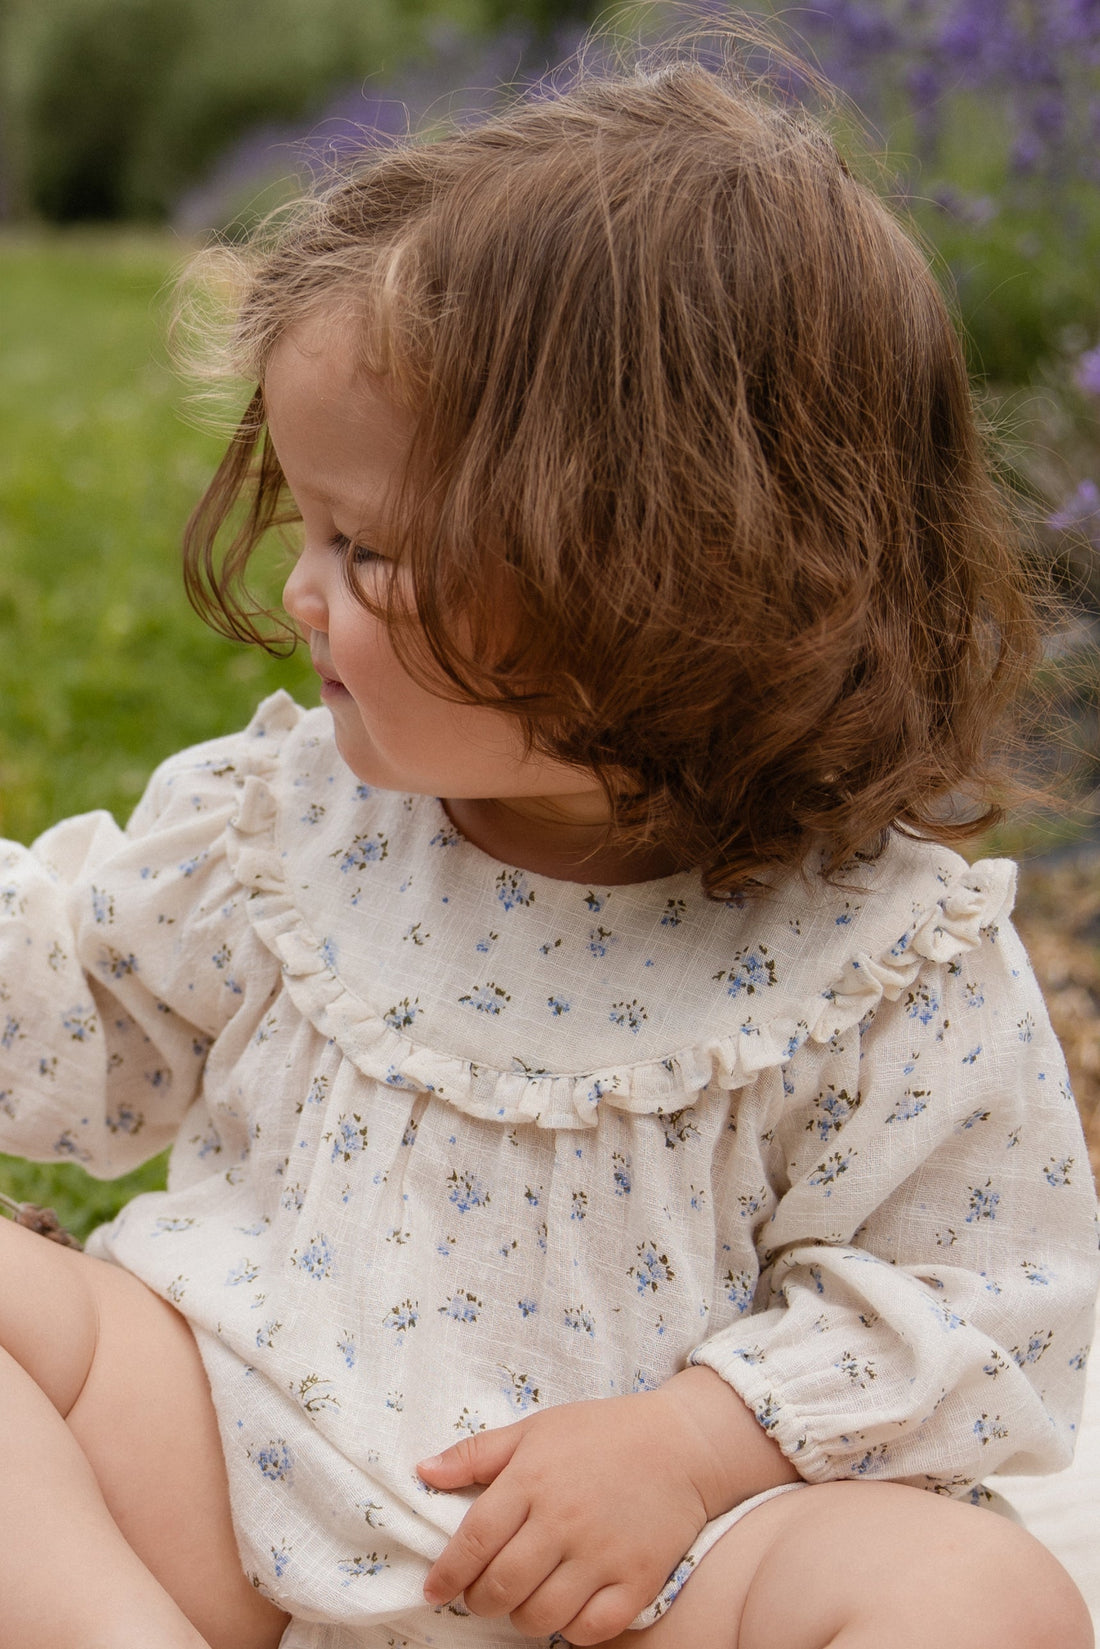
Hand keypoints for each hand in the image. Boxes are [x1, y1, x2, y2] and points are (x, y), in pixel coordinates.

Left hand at [417, 1368, 796, 1643]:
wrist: (681, 1443)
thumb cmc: (602, 1433)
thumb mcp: (535, 1428)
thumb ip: (476, 1454)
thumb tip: (423, 1472)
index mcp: (532, 1479)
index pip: (473, 1542)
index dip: (446, 1574)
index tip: (435, 1589)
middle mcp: (563, 1520)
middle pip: (501, 1587)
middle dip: (479, 1601)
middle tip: (481, 1595)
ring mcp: (602, 1554)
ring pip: (541, 1616)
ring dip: (520, 1617)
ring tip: (522, 1600)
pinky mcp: (637, 1580)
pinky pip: (591, 1630)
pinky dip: (571, 1630)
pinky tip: (567, 1609)